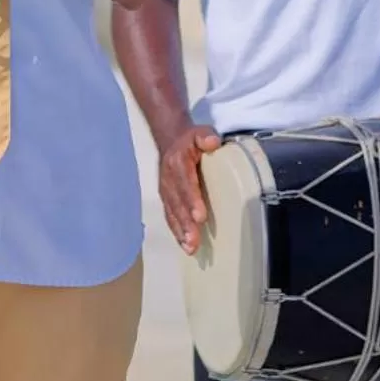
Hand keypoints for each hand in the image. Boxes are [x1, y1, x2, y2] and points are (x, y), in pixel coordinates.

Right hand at [159, 124, 222, 253]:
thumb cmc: (189, 140)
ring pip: (172, 213)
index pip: (185, 184)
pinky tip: (184, 245)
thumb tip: (213, 142)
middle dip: (186, 223)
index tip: (201, 216)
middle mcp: (168, 180)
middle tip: (194, 240)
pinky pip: (170, 216)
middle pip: (177, 204)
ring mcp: (165, 191)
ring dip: (180, 231)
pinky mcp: (166, 199)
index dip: (192, 200)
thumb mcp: (199, 132)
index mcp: (177, 164)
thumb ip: (206, 136)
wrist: (170, 140)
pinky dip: (176, 231)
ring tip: (190, 248)